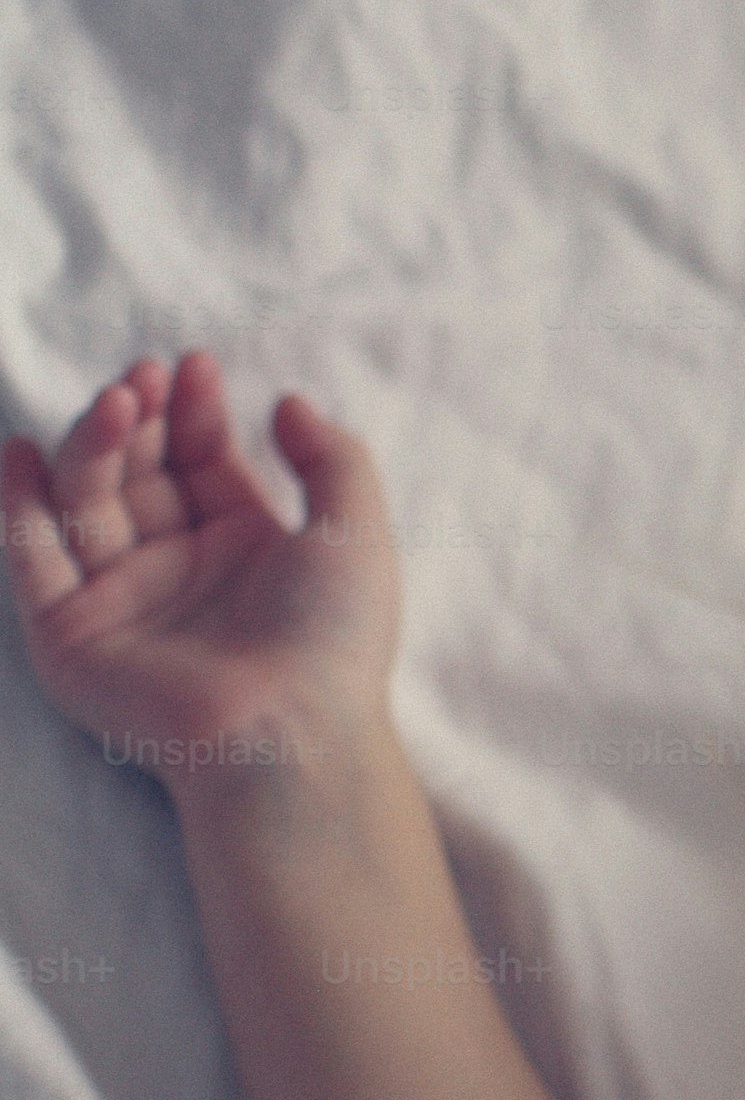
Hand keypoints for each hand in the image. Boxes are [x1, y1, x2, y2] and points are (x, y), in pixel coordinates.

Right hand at [2, 350, 401, 794]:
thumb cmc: (333, 642)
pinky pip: (31, 562)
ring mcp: (122, 600)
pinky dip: (18, 507)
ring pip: (87, 502)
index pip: (204, 462)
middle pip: (140, 473)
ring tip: (119, 403)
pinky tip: (21, 453)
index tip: (192, 366)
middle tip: (146, 379)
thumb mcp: (356, 536)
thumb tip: (289, 401)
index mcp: (244, 548)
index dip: (195, 413)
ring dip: (94, 445)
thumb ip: (333, 461)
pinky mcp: (71, 636)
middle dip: (141, 420)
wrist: (290, 733)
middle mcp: (179, 569)